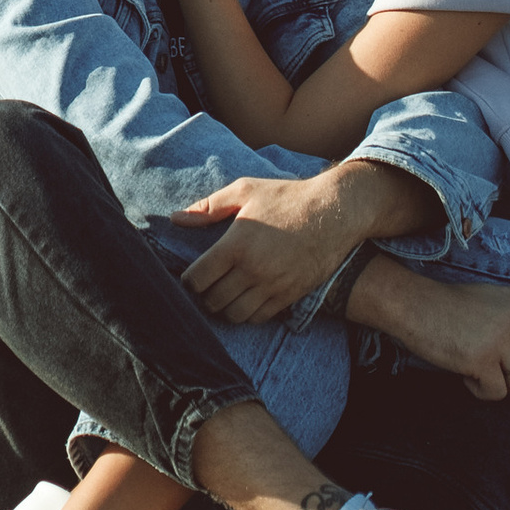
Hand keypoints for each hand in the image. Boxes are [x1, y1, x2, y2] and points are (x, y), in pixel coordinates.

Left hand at [176, 169, 381, 324]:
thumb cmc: (287, 197)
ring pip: (234, 315)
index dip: (188, 280)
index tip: (191, 275)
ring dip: (224, 308)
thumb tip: (176, 218)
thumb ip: (208, 207)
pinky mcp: (289, 296)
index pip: (198, 279)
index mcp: (237, 244)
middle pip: (213, 301)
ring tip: (224, 294)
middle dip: (204, 296)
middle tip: (206, 285)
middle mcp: (253, 270)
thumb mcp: (245, 191)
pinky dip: (247, 314)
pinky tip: (246, 298)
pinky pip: (259, 318)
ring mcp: (272, 286)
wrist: (334, 212)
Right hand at [358, 265, 509, 400]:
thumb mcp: (498, 294)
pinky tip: (465, 375)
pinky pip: (496, 393)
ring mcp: (497, 344)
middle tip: (494, 368)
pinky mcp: (479, 361)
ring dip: (502, 386)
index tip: (506, 356)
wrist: (416, 306)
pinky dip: (481, 391)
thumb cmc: (455, 302)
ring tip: (481, 370)